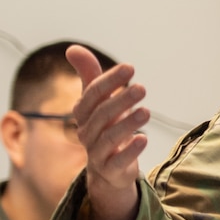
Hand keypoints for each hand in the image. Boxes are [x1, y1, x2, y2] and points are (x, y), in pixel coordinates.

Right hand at [64, 44, 147, 219]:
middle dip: (120, 101)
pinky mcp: (111, 170)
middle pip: (101, 116)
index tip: (130, 67)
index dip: (109, 81)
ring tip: (146, 112)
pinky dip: (130, 151)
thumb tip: (72, 48)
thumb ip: (90, 76)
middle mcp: (87, 133)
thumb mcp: (99, 102)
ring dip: (127, 124)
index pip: (92, 95)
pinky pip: (118, 161)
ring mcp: (97, 153)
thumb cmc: (106, 126)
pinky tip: (144, 139)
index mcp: (83, 114)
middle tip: (142, 88)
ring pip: (109, 138)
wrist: (108, 168)